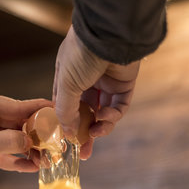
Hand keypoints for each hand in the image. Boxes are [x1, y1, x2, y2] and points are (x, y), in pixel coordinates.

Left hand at [0, 89, 51, 188]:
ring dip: (28, 150)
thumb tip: (31, 142)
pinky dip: (15, 160)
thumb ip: (11, 141)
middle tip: (54, 144)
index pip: (18, 105)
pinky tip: (30, 167)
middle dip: (35, 136)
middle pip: (18, 123)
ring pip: (13, 139)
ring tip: (45, 160)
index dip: (39, 110)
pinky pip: (4, 153)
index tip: (57, 111)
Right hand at [53, 26, 139, 158]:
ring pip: (103, 112)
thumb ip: (66, 111)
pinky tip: (106, 117)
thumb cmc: (81, 55)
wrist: (110, 35)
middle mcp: (86, 80)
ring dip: (100, 125)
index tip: (67, 141)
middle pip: (86, 113)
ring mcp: (106, 82)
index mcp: (67, 77)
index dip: (66, 124)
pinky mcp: (124, 84)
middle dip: (85, 133)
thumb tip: (67, 134)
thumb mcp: (66, 85)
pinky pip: (119, 106)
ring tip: (96, 133)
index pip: (65, 106)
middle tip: (84, 152)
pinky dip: (113, 115)